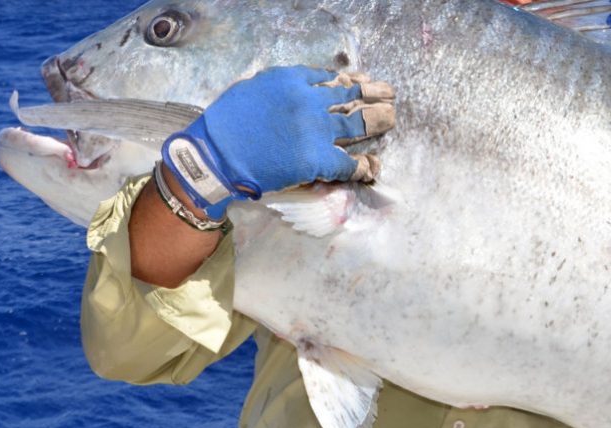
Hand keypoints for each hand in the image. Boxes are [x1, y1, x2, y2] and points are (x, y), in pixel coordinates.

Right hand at [161, 66, 394, 218]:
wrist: (217, 155)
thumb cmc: (227, 123)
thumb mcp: (254, 88)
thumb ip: (281, 85)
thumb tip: (303, 85)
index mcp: (292, 80)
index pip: (329, 78)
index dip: (350, 80)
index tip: (360, 82)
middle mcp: (310, 101)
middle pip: (351, 96)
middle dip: (374, 94)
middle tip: (389, 94)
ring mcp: (317, 130)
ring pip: (358, 124)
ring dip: (379, 121)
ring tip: (393, 118)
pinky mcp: (318, 159)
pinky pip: (349, 163)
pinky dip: (364, 166)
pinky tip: (374, 166)